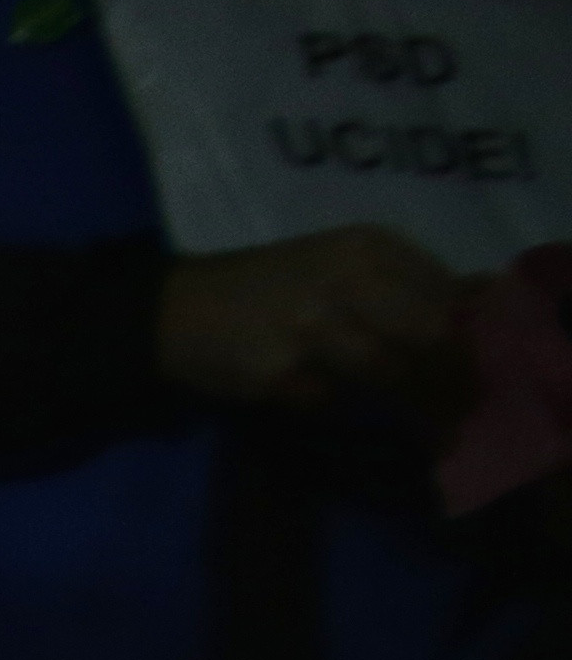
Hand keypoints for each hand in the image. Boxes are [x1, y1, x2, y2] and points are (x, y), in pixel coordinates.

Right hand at [158, 226, 469, 415]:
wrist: (176, 310)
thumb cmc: (270, 287)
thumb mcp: (342, 263)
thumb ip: (407, 281)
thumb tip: (482, 300)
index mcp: (367, 246)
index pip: (448, 295)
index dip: (466, 335)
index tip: (468, 366)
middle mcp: (346, 276)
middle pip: (431, 333)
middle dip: (446, 373)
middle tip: (450, 402)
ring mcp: (312, 325)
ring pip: (390, 372)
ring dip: (403, 400)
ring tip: (404, 413)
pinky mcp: (280, 371)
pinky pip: (333, 400)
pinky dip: (335, 404)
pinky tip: (316, 392)